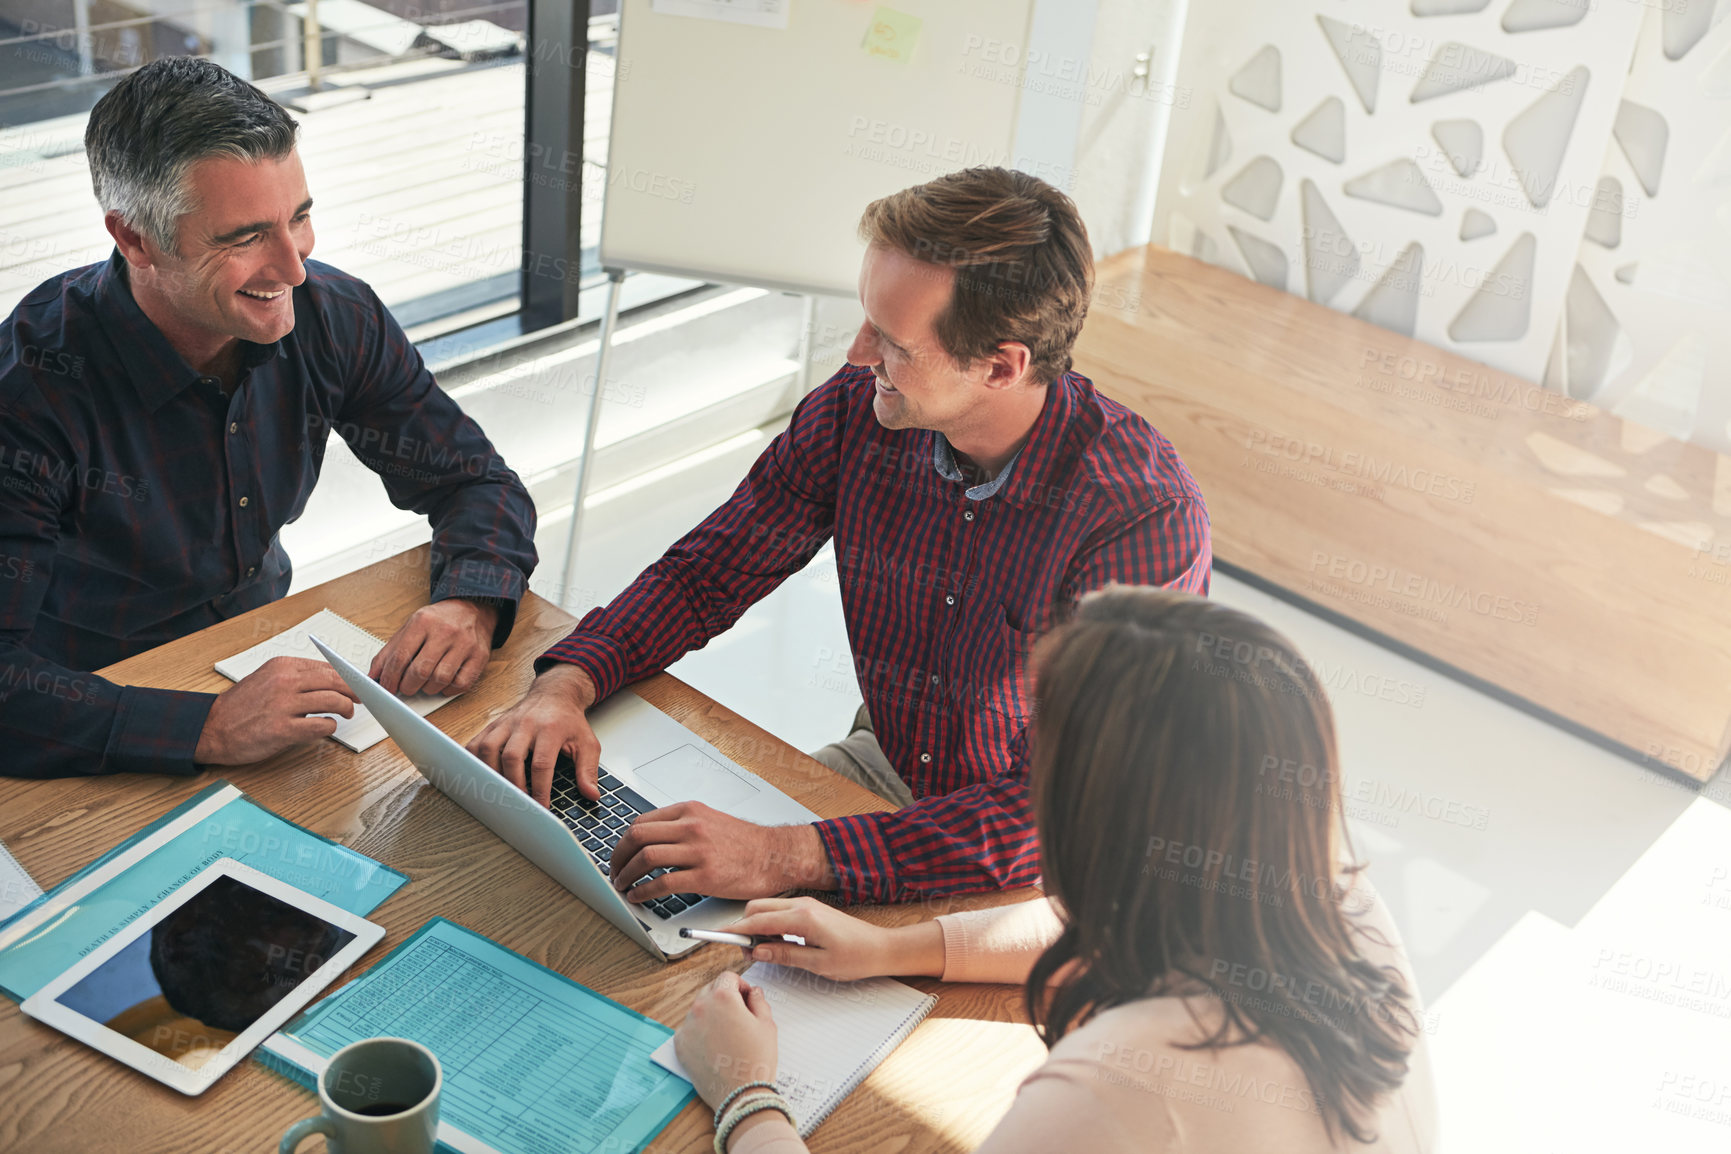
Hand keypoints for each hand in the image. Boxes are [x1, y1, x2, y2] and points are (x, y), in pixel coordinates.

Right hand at [194, 657, 359, 764]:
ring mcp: (284, 705)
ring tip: (346, 713)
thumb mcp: (267, 678)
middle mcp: (284, 682)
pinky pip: (321, 725)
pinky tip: (326, 727)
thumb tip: (330, 679)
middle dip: (354, 690)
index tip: (357, 683)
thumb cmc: (240, 706)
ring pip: (333, 701)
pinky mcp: (283, 729)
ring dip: (346, 708)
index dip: (348, 676)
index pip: (327, 667)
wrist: (212, 728)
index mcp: (282, 666)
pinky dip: (330, 726)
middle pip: (336, 681)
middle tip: (361, 698)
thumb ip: (296, 676)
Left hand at [370, 599, 497, 696]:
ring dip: (428, 689)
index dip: (390, 678)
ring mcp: (465, 644)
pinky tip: (443, 683)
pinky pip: (461, 684)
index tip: (387, 688)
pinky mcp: (479, 656)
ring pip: (440, 679)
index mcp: (423, 622)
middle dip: (408, 687)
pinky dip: (448, 690)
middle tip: (405, 688)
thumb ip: (390, 652)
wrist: (472, 609)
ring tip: (425, 683)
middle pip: (420, 671)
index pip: (401, 657)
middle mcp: (446, 631)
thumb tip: (373, 676)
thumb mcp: (410, 628)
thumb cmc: (439, 621)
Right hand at [465, 663, 599, 806]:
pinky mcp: (494, 724)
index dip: (540, 789)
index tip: (541, 808)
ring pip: (488, 748)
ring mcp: (507, 723)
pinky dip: (473, 761)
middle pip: (511, 756)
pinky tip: (480, 775)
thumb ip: (588, 770)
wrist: (555, 694)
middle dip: (513, 784)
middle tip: (518, 804)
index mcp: (550, 729)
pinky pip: (476, 742)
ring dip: (490, 774)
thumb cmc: (569, 721)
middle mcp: (526, 724)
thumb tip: (591, 794)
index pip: (542, 764)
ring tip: (498, 792)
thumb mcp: (587, 743)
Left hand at [610, 804, 832, 900]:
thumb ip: (682, 826)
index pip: (642, 822)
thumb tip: (652, 839)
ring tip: (623, 886)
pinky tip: (639, 897)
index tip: (619, 855)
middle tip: (614, 871)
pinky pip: (662, 883)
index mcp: (690, 811)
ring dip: (626, 875)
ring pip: (645, 858)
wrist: (775, 855)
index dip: (623, 842)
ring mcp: (698, 851)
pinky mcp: (705, 876)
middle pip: (637, 837)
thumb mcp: (710, 820)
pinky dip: (643, 891)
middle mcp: (692, 826)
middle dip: (618, 857)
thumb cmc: (746, 842)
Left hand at [674, 971, 777, 1108]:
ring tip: (727, 1033)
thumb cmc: (756, 1061)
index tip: (746, 997)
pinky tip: (714, 1045)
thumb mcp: (767, 1025)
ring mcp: (687, 1026)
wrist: (740, 1094)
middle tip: (738, 1016)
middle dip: (724, 997)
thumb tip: (753, 992)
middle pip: (710, 990)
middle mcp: (700, 1008)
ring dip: (711, 1013)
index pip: (727, 977)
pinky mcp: (680, 1044)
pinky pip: (689, 1028)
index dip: (740, 985)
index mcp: (723, 998)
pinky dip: (699, 1031)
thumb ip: (759, 1001)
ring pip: (698, 1009)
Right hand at [725, 896, 945, 981]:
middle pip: (757, 908)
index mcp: (803, 918)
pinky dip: (772, 925)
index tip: (717, 935)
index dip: (735, 930)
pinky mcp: (810, 908)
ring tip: (768, 952)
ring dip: (759, 927)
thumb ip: (784, 955)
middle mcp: (802, 905)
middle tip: (749, 953)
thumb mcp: (818, 964)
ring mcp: (806, 904)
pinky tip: (781, 944)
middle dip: (746, 928)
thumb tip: (758, 952)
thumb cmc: (856, 957)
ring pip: (767, 909)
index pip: (758, 921)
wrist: (881, 948)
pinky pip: (780, 912)